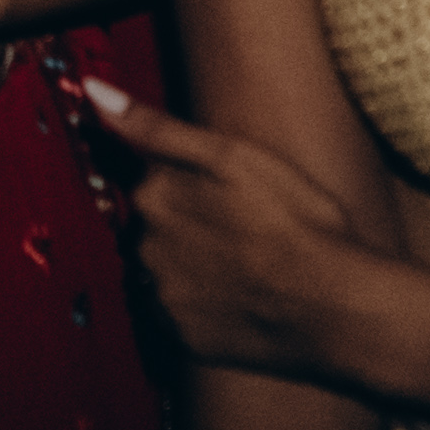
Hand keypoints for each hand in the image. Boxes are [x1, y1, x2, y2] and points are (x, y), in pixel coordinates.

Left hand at [85, 78, 408, 388]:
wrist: (336, 310)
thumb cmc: (297, 224)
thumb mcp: (233, 155)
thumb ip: (156, 126)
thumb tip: (92, 93)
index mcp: (153, 197)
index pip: (147, 178)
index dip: (187, 182)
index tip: (222, 196)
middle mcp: (144, 249)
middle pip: (153, 225)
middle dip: (186, 223)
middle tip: (243, 229)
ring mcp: (162, 297)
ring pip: (163, 268)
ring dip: (190, 264)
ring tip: (245, 265)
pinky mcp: (181, 337)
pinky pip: (177, 311)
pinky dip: (199, 303)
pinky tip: (239, 297)